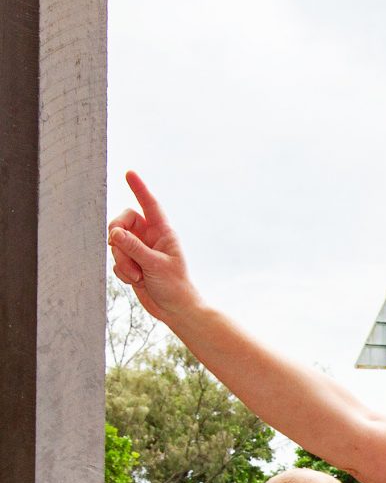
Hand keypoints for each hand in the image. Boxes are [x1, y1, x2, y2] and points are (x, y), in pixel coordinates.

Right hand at [106, 171, 200, 322]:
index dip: (139, 189)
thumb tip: (114, 233)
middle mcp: (150, 237)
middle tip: (118, 247)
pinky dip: (122, 272)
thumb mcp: (155, 265)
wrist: (174, 309)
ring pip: (115, 243)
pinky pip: (115, 260)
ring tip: (137, 275)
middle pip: (122, 222)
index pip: (149, 205)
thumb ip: (134, 248)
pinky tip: (136, 281)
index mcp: (163, 232)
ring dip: (122, 261)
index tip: (129, 173)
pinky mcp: (131, 263)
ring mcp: (139, 250)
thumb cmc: (174, 286)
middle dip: (117, 236)